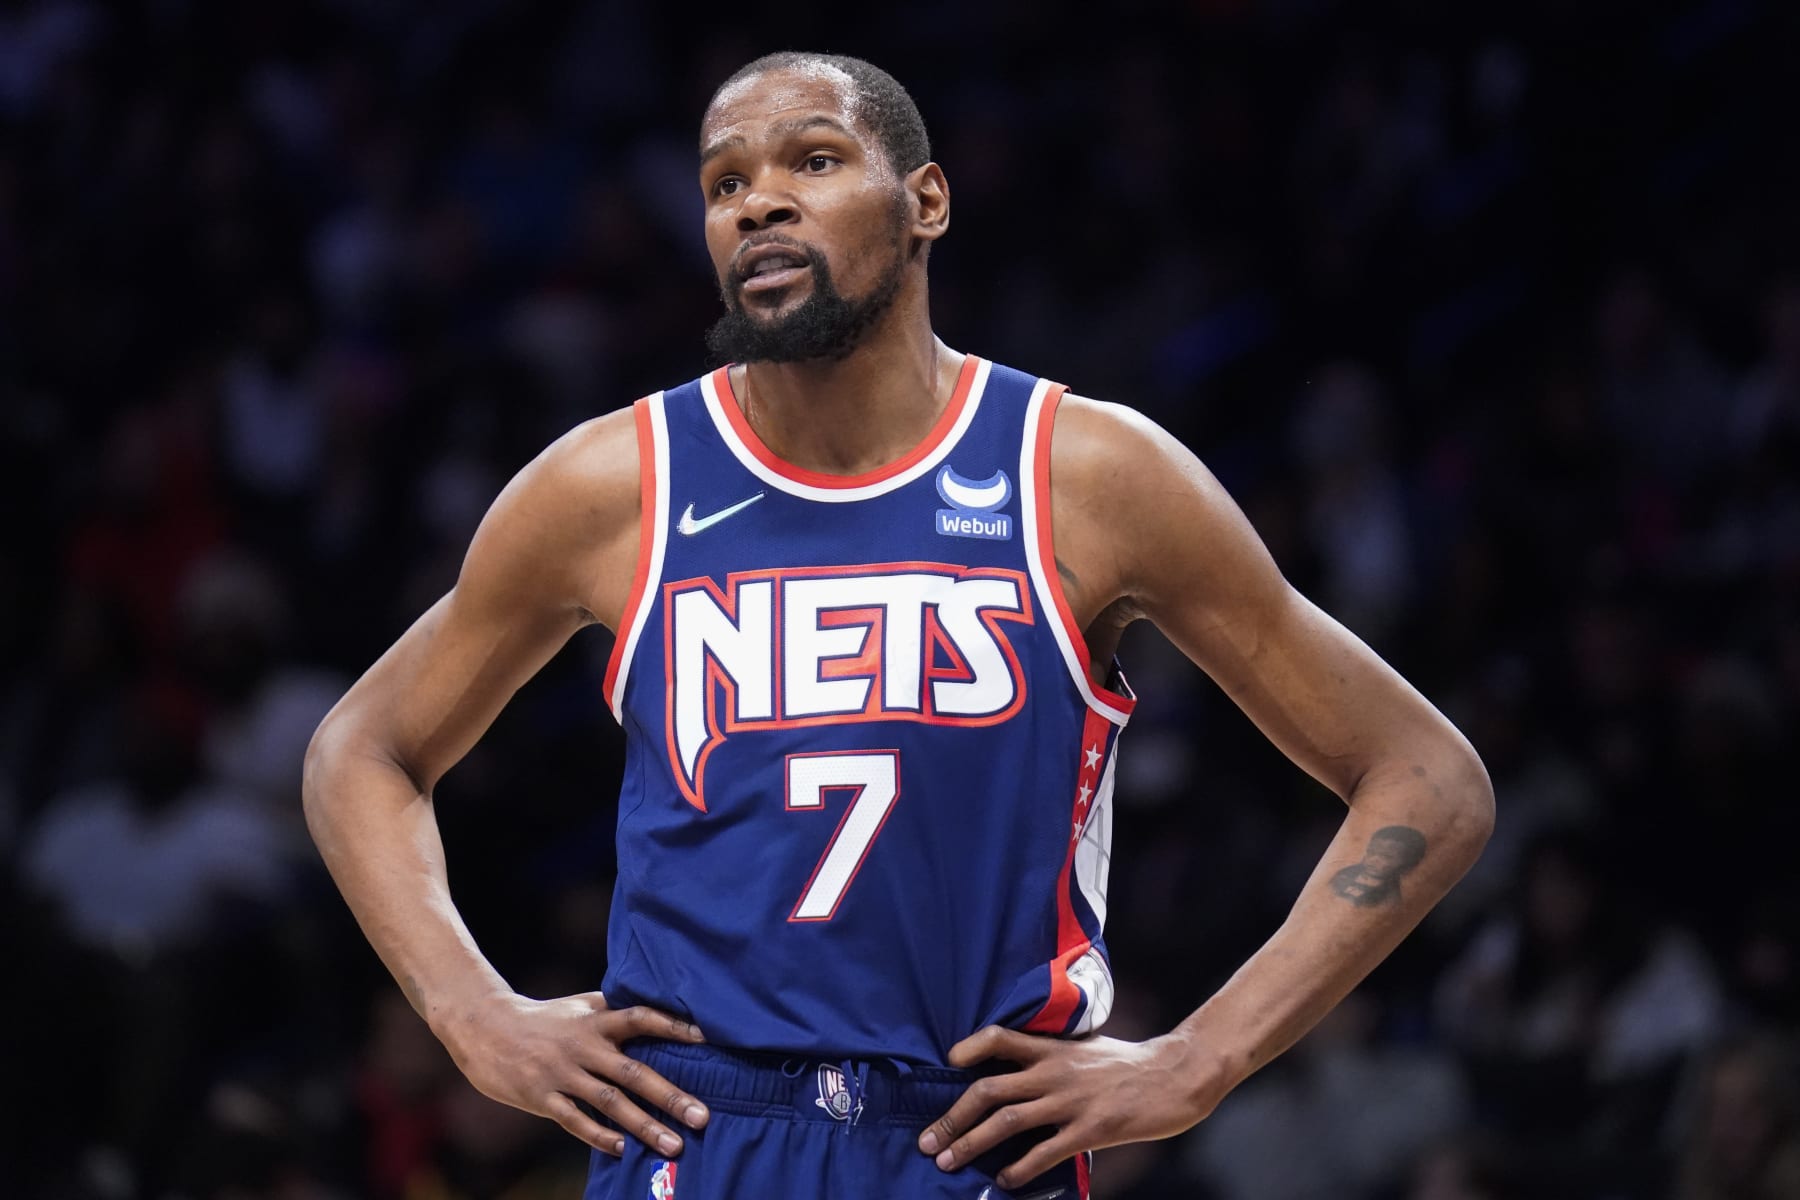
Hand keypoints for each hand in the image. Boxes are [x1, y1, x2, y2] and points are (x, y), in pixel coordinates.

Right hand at [435, 990, 710, 1157]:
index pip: (640, 1018)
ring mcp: (562, 1073)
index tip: (706, 1037)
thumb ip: (615, 1010)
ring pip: (609, 1102)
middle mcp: (583, 1046)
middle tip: (702, 1117)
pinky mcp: (541, 1097)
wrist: (484, 1027)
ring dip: (644, 1126)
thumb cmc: (543, 1018)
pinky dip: (599, 1135)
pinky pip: (575, 1120)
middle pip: (633, 1072)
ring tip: (674, 1145)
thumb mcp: (580, 1006)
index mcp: (595, 1020)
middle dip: (670, 1096)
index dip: (672, 1025)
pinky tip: (623, 1149)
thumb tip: (658, 1007)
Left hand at [919, 1026, 1216, 1188]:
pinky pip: (1044, 1151)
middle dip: (952, 1118)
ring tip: (947, 1162)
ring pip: (1007, 1122)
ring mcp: (1071, 1101)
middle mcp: (1054, 1072)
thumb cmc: (1129, 1065)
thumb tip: (1021, 1074)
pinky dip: (1019, 1168)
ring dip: (971, 1144)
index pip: (1000, 1037)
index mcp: (1052, 1049)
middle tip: (928, 1141)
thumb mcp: (1085, 1049)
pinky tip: (1005, 1179)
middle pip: (989, 1090)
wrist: (1175, 1076)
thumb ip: (1053, 1058)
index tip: (948, 1063)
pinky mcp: (1091, 1129)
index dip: (970, 1047)